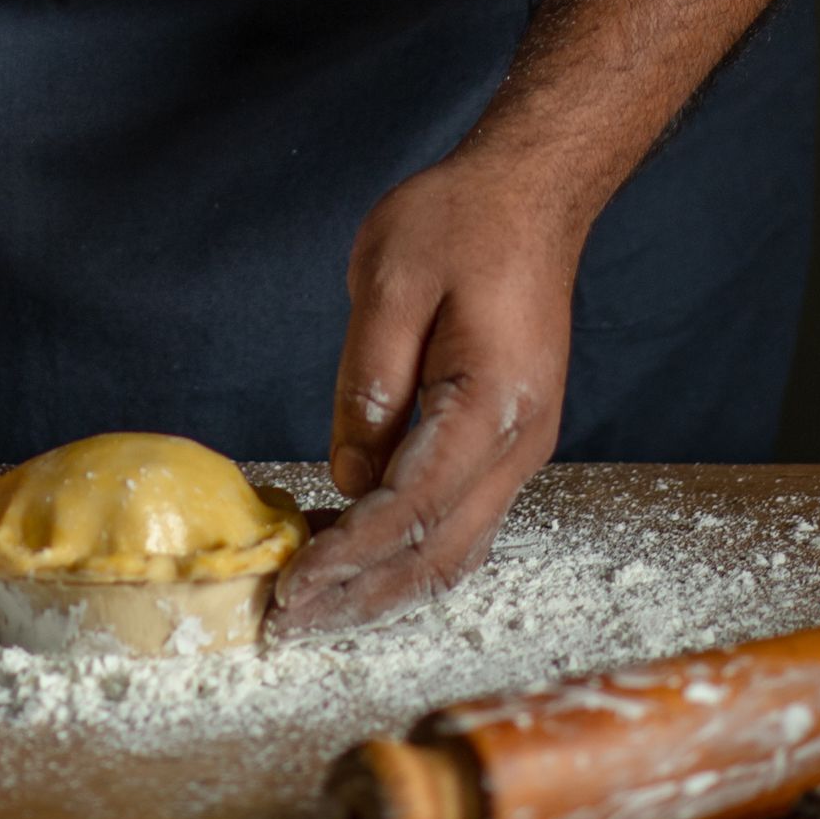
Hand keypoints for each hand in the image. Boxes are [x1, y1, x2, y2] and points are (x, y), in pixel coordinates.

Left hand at [274, 150, 579, 636]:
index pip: (413, 506)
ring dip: (386, 587)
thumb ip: (368, 382)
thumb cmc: (460, 222)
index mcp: (492, 403)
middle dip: (363, 596)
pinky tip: (360, 560)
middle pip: (439, 551)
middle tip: (290, 623)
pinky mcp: (507, 441)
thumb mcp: (391, 279)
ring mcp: (521, 447)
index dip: (350, 555)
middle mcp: (520, 442)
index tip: (293, 586)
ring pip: (456, 549)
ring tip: (317, 608)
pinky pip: (462, 520)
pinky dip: (410, 552)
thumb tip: (348, 477)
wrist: (529, 195)